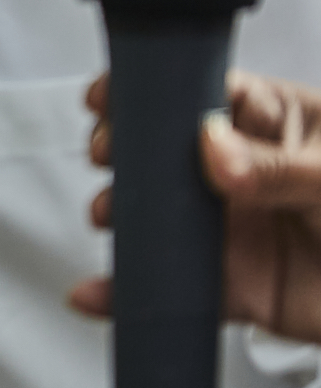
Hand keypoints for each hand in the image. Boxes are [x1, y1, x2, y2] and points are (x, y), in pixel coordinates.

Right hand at [75, 69, 320, 341]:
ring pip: (162, 220)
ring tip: (113, 219)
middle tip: (111, 161)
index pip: (202, 93)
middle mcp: (246, 173)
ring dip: (123, 219)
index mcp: (276, 124)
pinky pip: (180, 288)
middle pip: (165, 154)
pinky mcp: (239, 285)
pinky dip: (133, 293)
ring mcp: (239, 229)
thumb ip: (281, 166)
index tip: (110, 101)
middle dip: (124, 155)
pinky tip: (105, 290)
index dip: (150, 93)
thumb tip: (212, 149)